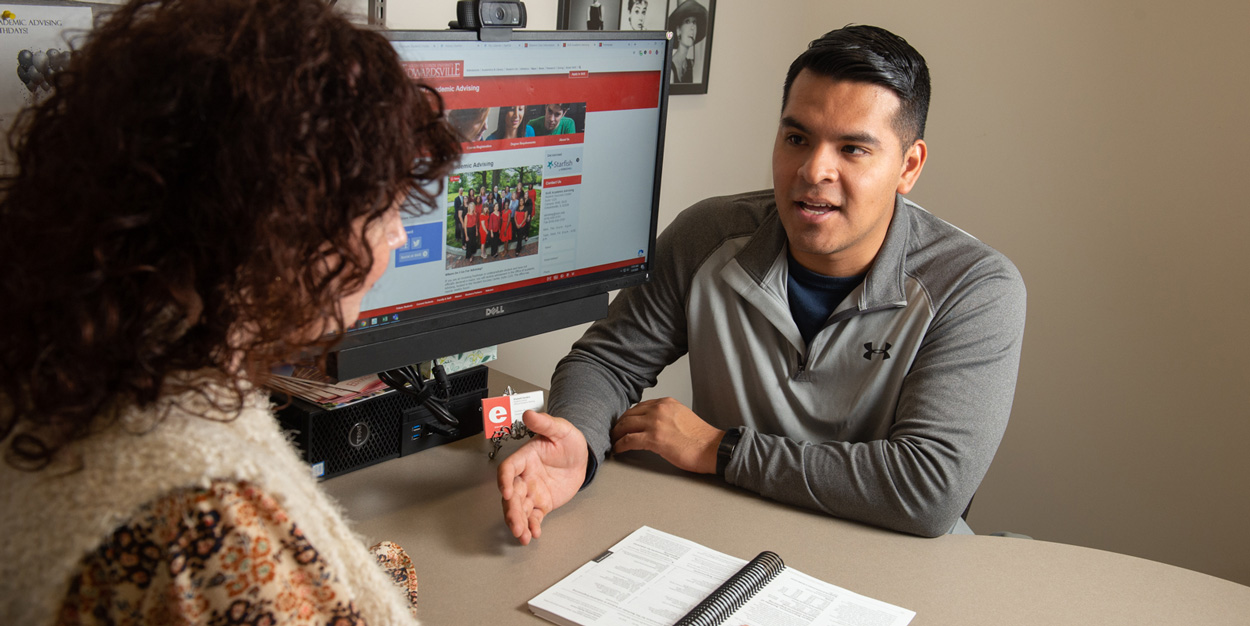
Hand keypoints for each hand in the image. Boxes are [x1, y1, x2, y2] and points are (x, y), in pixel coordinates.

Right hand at [497, 410, 588, 544]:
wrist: (581, 458)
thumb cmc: (568, 442)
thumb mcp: (561, 429)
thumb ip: (545, 423)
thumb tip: (530, 414)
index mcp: (525, 458)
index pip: (509, 468)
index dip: (504, 480)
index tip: (507, 491)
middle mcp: (525, 476)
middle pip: (512, 495)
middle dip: (511, 510)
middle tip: (515, 523)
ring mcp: (532, 492)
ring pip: (520, 509)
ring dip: (518, 522)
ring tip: (522, 535)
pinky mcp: (541, 504)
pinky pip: (533, 517)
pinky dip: (532, 526)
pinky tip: (533, 534)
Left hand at [610, 397, 722, 473]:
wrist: (712, 448)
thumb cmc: (701, 438)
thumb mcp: (682, 417)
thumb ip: (666, 416)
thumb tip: (653, 425)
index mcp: (667, 403)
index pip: (640, 406)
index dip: (629, 416)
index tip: (623, 423)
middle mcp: (659, 409)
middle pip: (629, 414)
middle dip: (619, 424)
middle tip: (614, 433)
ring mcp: (656, 423)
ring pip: (625, 425)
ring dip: (616, 434)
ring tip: (613, 442)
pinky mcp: (654, 439)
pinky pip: (629, 440)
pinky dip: (620, 445)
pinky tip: (617, 450)